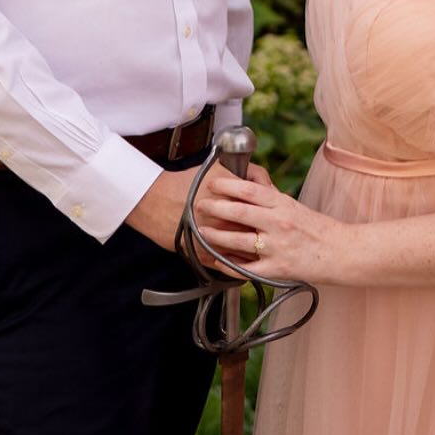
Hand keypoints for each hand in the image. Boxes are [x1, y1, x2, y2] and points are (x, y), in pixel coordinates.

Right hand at [124, 158, 272, 258]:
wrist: (155, 199)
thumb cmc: (185, 182)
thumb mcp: (217, 169)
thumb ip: (244, 174)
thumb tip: (261, 179)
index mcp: (233, 198)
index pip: (263, 207)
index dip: (274, 212)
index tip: (279, 214)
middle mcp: (226, 220)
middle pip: (257, 231)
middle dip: (269, 234)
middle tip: (277, 234)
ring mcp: (215, 239)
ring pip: (245, 251)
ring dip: (257, 253)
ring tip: (266, 251)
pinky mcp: (204, 254)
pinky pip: (227, 264)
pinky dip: (238, 265)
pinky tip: (245, 263)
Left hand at [193, 170, 349, 285]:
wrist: (342, 252)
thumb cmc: (319, 229)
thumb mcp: (294, 207)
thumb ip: (271, 199)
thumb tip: (247, 187)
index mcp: (283, 204)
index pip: (250, 190)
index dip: (228, 185)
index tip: (213, 183)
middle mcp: (279, 223)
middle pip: (240, 212)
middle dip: (216, 208)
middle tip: (199, 205)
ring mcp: (277, 247)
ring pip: (239, 241)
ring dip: (216, 236)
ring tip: (202, 232)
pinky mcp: (278, 269)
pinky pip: (247, 268)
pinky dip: (229, 265)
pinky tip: (217, 262)